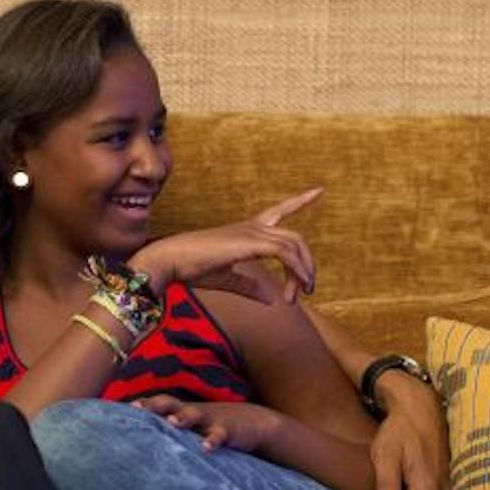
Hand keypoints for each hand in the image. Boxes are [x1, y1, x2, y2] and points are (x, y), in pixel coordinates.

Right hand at [128, 188, 320, 302]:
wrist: (171, 261)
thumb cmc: (191, 268)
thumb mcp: (227, 279)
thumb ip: (249, 286)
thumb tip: (271, 299)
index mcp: (247, 231)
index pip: (280, 211)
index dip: (300, 201)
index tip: (319, 190)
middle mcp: (253, 227)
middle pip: (295, 239)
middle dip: (307, 263)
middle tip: (309, 289)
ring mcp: (252, 232)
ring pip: (294, 245)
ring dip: (304, 271)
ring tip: (303, 293)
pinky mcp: (251, 242)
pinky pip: (285, 253)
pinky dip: (296, 270)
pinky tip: (298, 287)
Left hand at [134, 396, 284, 454]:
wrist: (255, 422)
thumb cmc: (214, 426)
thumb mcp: (194, 426)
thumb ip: (172, 432)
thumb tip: (144, 443)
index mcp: (183, 411)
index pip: (158, 404)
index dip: (141, 405)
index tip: (120, 408)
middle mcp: (193, 412)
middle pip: (170, 404)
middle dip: (154, 406)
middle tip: (136, 409)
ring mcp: (211, 419)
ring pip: (194, 415)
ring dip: (182, 418)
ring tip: (171, 423)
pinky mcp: (229, 430)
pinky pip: (219, 435)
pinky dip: (212, 440)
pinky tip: (205, 449)